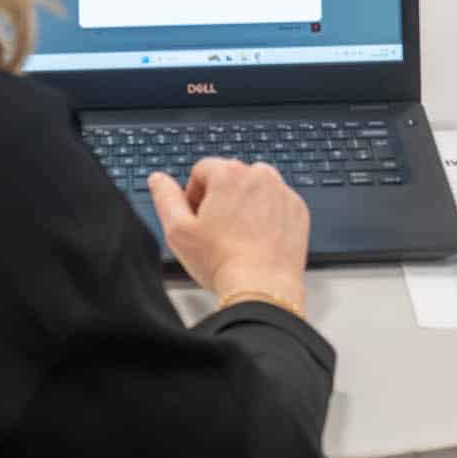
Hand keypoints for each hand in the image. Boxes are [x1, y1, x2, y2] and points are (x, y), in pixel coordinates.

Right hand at [148, 158, 310, 310]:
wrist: (262, 288)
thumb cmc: (221, 262)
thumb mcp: (178, 231)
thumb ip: (165, 198)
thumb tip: (159, 179)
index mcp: (228, 174)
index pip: (203, 169)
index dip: (195, 194)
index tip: (198, 217)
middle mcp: (259, 175)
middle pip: (230, 176)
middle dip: (221, 197)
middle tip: (217, 230)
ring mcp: (282, 192)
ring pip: (256, 187)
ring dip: (246, 202)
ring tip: (239, 233)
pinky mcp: (298, 210)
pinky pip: (277, 202)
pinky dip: (268, 214)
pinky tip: (258, 238)